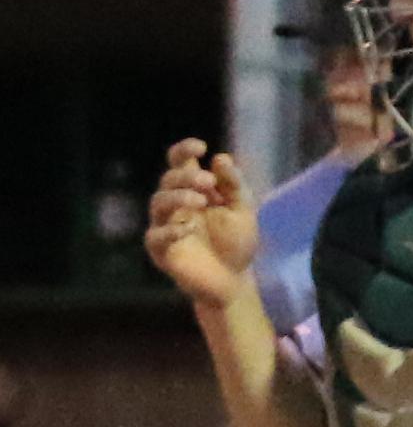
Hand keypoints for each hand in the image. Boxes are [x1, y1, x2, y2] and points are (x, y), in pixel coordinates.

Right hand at [144, 141, 256, 310]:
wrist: (234, 280)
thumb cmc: (235, 242)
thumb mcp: (243, 211)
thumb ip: (234, 186)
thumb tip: (222, 157)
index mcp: (193, 190)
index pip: (179, 163)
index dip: (184, 151)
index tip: (201, 147)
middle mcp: (175, 205)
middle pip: (168, 180)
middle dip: (187, 177)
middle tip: (209, 182)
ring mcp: (165, 226)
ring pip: (158, 203)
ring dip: (178, 197)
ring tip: (202, 201)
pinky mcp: (161, 250)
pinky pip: (156, 236)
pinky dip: (170, 230)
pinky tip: (188, 229)